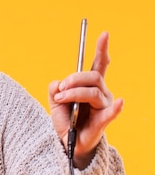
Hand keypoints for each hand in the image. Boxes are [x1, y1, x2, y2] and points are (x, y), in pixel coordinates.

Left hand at [48, 31, 123, 168]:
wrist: (66, 140)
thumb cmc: (65, 118)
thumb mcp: (54, 99)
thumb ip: (55, 87)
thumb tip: (59, 84)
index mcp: (90, 85)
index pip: (99, 64)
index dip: (102, 49)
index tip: (104, 34)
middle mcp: (101, 92)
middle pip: (93, 76)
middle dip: (74, 79)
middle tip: (61, 87)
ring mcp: (104, 106)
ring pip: (92, 92)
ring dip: (73, 93)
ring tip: (61, 99)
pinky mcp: (103, 121)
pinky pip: (110, 112)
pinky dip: (115, 108)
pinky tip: (120, 102)